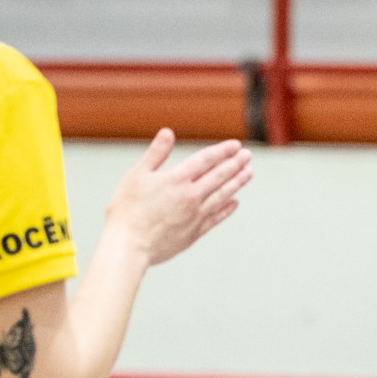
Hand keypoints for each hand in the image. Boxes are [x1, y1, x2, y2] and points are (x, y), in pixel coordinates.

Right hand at [104, 131, 253, 266]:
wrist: (128, 245)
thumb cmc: (127, 210)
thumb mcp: (137, 176)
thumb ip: (156, 154)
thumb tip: (168, 132)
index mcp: (176, 180)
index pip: (206, 160)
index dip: (222, 151)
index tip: (236, 145)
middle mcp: (191, 196)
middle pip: (219, 176)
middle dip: (236, 164)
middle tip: (248, 155)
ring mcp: (195, 215)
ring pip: (222, 195)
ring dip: (237, 183)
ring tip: (249, 173)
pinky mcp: (195, 232)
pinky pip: (216, 217)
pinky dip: (228, 209)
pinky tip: (235, 202)